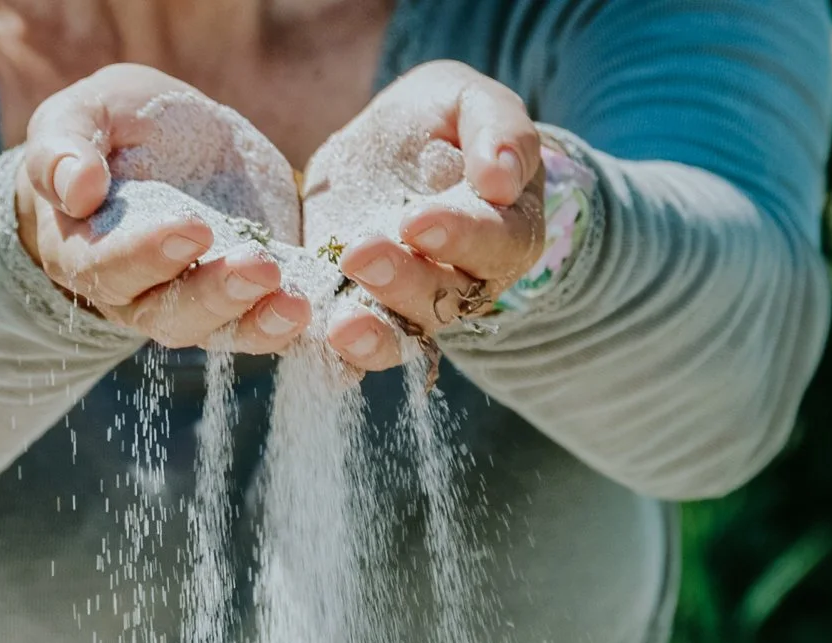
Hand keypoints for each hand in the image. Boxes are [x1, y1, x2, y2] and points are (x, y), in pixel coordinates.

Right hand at [15, 64, 310, 352]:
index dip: (148, 255)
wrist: (168, 147)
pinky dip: (304, 336)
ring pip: (226, 332)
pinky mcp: (251, 303)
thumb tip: (77, 189)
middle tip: (260, 266)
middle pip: (172, 315)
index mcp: (87, 252)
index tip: (194, 228)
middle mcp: (141, 296)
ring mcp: (200, 307)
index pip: (108, 267)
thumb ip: (65, 148)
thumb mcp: (85, 116)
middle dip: (217, 295)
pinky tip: (335, 325)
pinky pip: (272, 330)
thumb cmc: (114, 129)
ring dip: (263, 323)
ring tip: (299, 302)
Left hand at [302, 61, 546, 371]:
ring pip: (407, 332)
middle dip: (405, 281)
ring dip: (375, 333)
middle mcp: (469, 281)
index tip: (417, 221)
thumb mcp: (470, 101)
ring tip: (341, 324)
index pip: (497, 243)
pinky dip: (345, 353)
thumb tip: (502, 179)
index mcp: (508, 230)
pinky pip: (364, 344)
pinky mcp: (368, 311)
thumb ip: (498, 129)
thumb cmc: (444, 121)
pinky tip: (324, 344)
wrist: (392, 147)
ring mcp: (418, 304)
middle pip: (449, 298)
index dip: (461, 236)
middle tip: (360, 254)